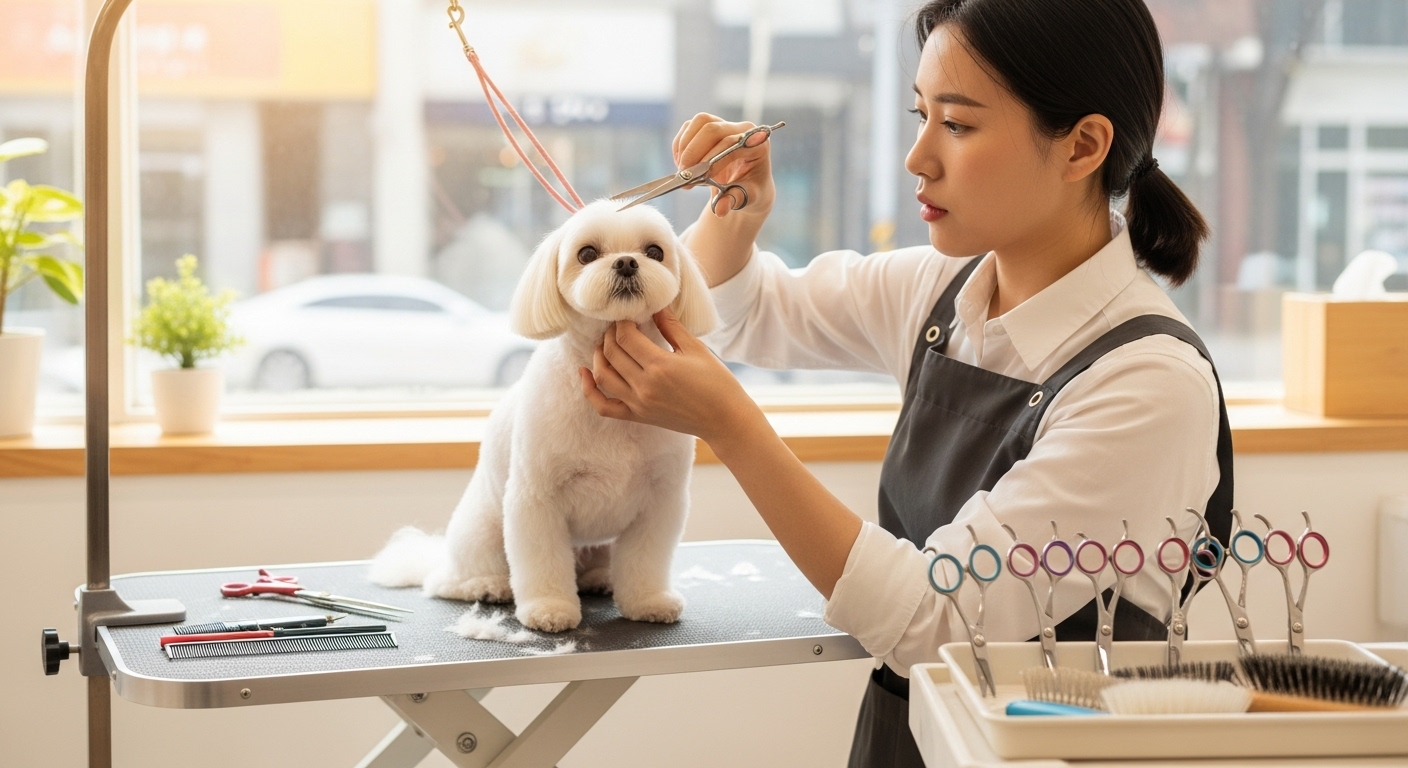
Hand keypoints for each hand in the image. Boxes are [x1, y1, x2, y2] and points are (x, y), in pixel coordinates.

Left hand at [579, 308, 762, 445]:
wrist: (725, 420)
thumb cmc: (717, 383)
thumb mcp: (696, 349)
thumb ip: (671, 326)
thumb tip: (655, 305)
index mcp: (660, 366)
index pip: (626, 337)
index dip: (622, 322)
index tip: (629, 315)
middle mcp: (644, 386)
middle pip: (611, 353)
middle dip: (610, 334)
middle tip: (619, 325)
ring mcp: (638, 404)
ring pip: (602, 376)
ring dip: (598, 355)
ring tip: (605, 343)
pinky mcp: (637, 416)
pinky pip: (603, 406)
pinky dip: (589, 390)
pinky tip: (584, 373)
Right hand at [674, 113, 774, 219]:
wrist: (746, 185)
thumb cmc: (750, 191)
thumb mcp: (747, 199)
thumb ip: (733, 201)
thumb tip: (720, 210)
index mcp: (758, 144)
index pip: (731, 144)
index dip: (711, 160)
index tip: (697, 179)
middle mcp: (744, 130)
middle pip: (712, 129)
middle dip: (694, 152)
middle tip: (683, 174)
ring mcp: (726, 124)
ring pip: (699, 123)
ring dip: (685, 147)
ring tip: (683, 171)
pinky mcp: (710, 126)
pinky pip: (689, 128)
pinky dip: (680, 145)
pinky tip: (682, 165)